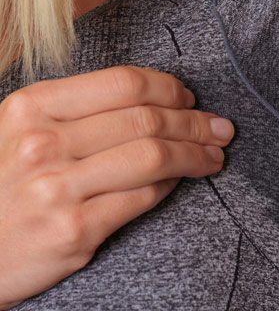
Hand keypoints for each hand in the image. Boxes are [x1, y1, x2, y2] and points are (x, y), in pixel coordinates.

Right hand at [0, 65, 233, 308]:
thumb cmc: (4, 181)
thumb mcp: (25, 130)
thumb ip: (81, 110)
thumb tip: (156, 101)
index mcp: (34, 106)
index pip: (124, 83)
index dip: (169, 88)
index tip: (189, 98)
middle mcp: (44, 143)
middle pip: (147, 120)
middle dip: (196, 122)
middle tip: (220, 128)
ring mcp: (58, 188)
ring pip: (154, 157)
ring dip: (195, 154)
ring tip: (214, 156)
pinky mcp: (74, 231)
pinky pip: (143, 198)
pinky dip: (171, 185)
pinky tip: (181, 180)